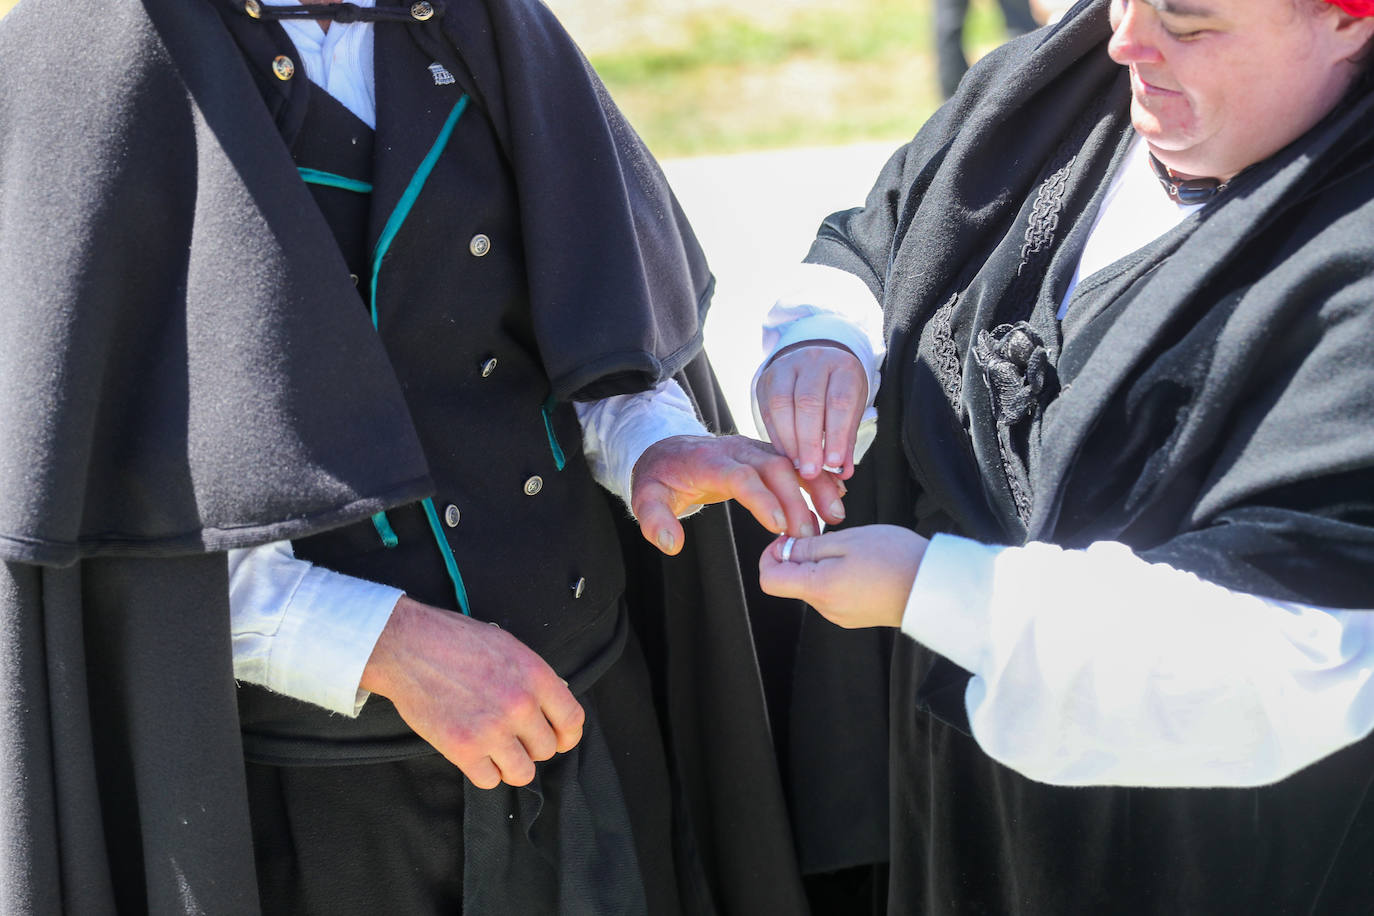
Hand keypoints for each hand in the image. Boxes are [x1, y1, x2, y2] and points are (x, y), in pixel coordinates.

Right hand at [360, 597, 584, 788]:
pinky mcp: (463, 750)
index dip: (567, 735)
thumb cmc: (455, 641)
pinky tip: (474, 754)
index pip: (573, 720)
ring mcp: (492, 730)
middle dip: (532, 747)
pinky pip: (489, 781)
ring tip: (496, 751)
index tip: (558, 739)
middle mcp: (520, 705)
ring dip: (511, 765)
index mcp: (535, 676)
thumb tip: (550, 704)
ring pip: (522, 772)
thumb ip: (533, 678)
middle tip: (513, 737)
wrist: (408, 646)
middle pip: (547, 749)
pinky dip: (483, 772)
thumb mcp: (508, 647)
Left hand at [631, 434, 835, 554]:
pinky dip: (817, 478)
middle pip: (773, 467)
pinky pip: (795, 463)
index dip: (761, 498)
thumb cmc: (660, 478)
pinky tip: (836, 497)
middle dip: (795, 498)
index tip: (779, 525)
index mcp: (707, 460)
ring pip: (790, 462)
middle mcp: (735, 450)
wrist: (669, 451)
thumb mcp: (646, 498)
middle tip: (809, 533)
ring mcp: (754, 450)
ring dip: (815, 486)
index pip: (739, 475)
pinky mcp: (766, 455)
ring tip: (835, 516)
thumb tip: (671, 544)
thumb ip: (655, 520)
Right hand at [756, 342, 867, 482]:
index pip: (839, 401)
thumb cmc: (838, 391)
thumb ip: (846, 440)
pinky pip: (767, 409)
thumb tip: (843, 472)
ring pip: (782, 404)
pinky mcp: (767, 378)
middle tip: (811, 471)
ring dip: (789, 440)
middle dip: (809, 441)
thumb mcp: (852, 410)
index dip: (836, 434)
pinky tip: (785, 454)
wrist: (817, 363)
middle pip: (808, 402)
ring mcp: (787, 366)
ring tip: (797, 465)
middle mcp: (814, 360)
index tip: (833, 463)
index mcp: (842, 366)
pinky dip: (776, 436)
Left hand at [758, 525, 927, 628]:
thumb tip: (781, 550)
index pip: (769, 580)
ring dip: (821, 565)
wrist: (936, 588)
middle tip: (826, 534)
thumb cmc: (895, 558)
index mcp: (818, 589)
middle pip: (792, 581)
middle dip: (799, 556)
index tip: (788, 537)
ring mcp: (840, 615)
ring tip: (852, 549)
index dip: (770, 555)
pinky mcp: (854, 616)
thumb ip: (808, 547)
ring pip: (813, 586)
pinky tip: (862, 564)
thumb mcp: (847, 541)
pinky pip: (832, 593)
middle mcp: (824, 609)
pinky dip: (836, 576)